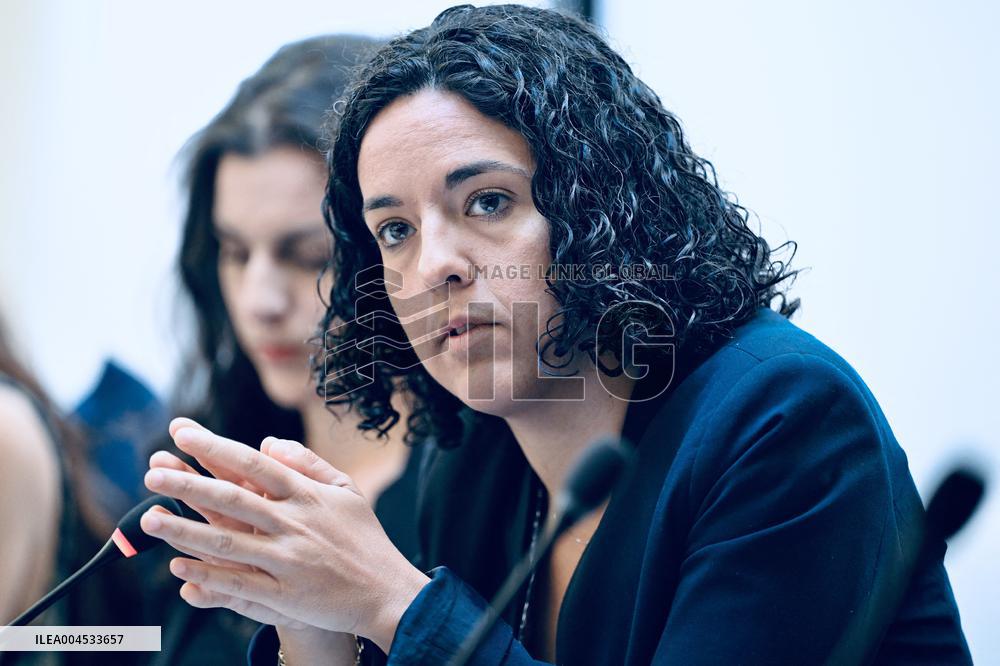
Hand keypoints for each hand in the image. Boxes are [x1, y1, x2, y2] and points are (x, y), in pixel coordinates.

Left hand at [140, 418, 429, 652]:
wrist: (386, 591)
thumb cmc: (364, 538)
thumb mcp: (346, 489)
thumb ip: (307, 463)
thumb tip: (268, 442)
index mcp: (307, 494)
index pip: (253, 464)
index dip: (215, 447)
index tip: (181, 432)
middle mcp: (295, 523)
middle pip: (233, 499)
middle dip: (189, 484)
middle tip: (151, 473)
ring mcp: (288, 560)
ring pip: (229, 542)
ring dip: (186, 530)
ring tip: (149, 518)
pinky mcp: (285, 596)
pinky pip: (240, 584)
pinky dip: (209, 576)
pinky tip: (178, 568)